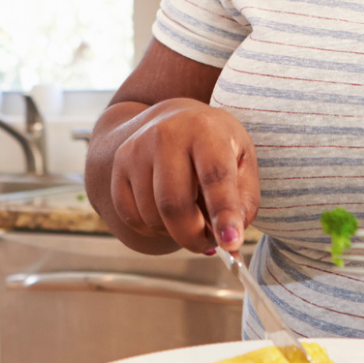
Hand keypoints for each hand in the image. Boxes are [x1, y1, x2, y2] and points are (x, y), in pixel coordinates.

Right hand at [107, 98, 259, 254]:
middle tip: (209, 243)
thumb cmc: (215, 145)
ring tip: (192, 219)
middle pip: (174, 204)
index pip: (215, 177)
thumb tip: (229, 241)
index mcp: (205, 130)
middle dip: (194, 237)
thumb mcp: (243, 160)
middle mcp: (166, 135)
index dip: (223, 214)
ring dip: (175, 233)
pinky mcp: (119, 166)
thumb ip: (244, 201)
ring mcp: (137, 150)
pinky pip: (132, 217)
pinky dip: (153, 228)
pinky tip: (168, 213)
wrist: (173, 118)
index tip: (231, 244)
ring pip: (152, 216)